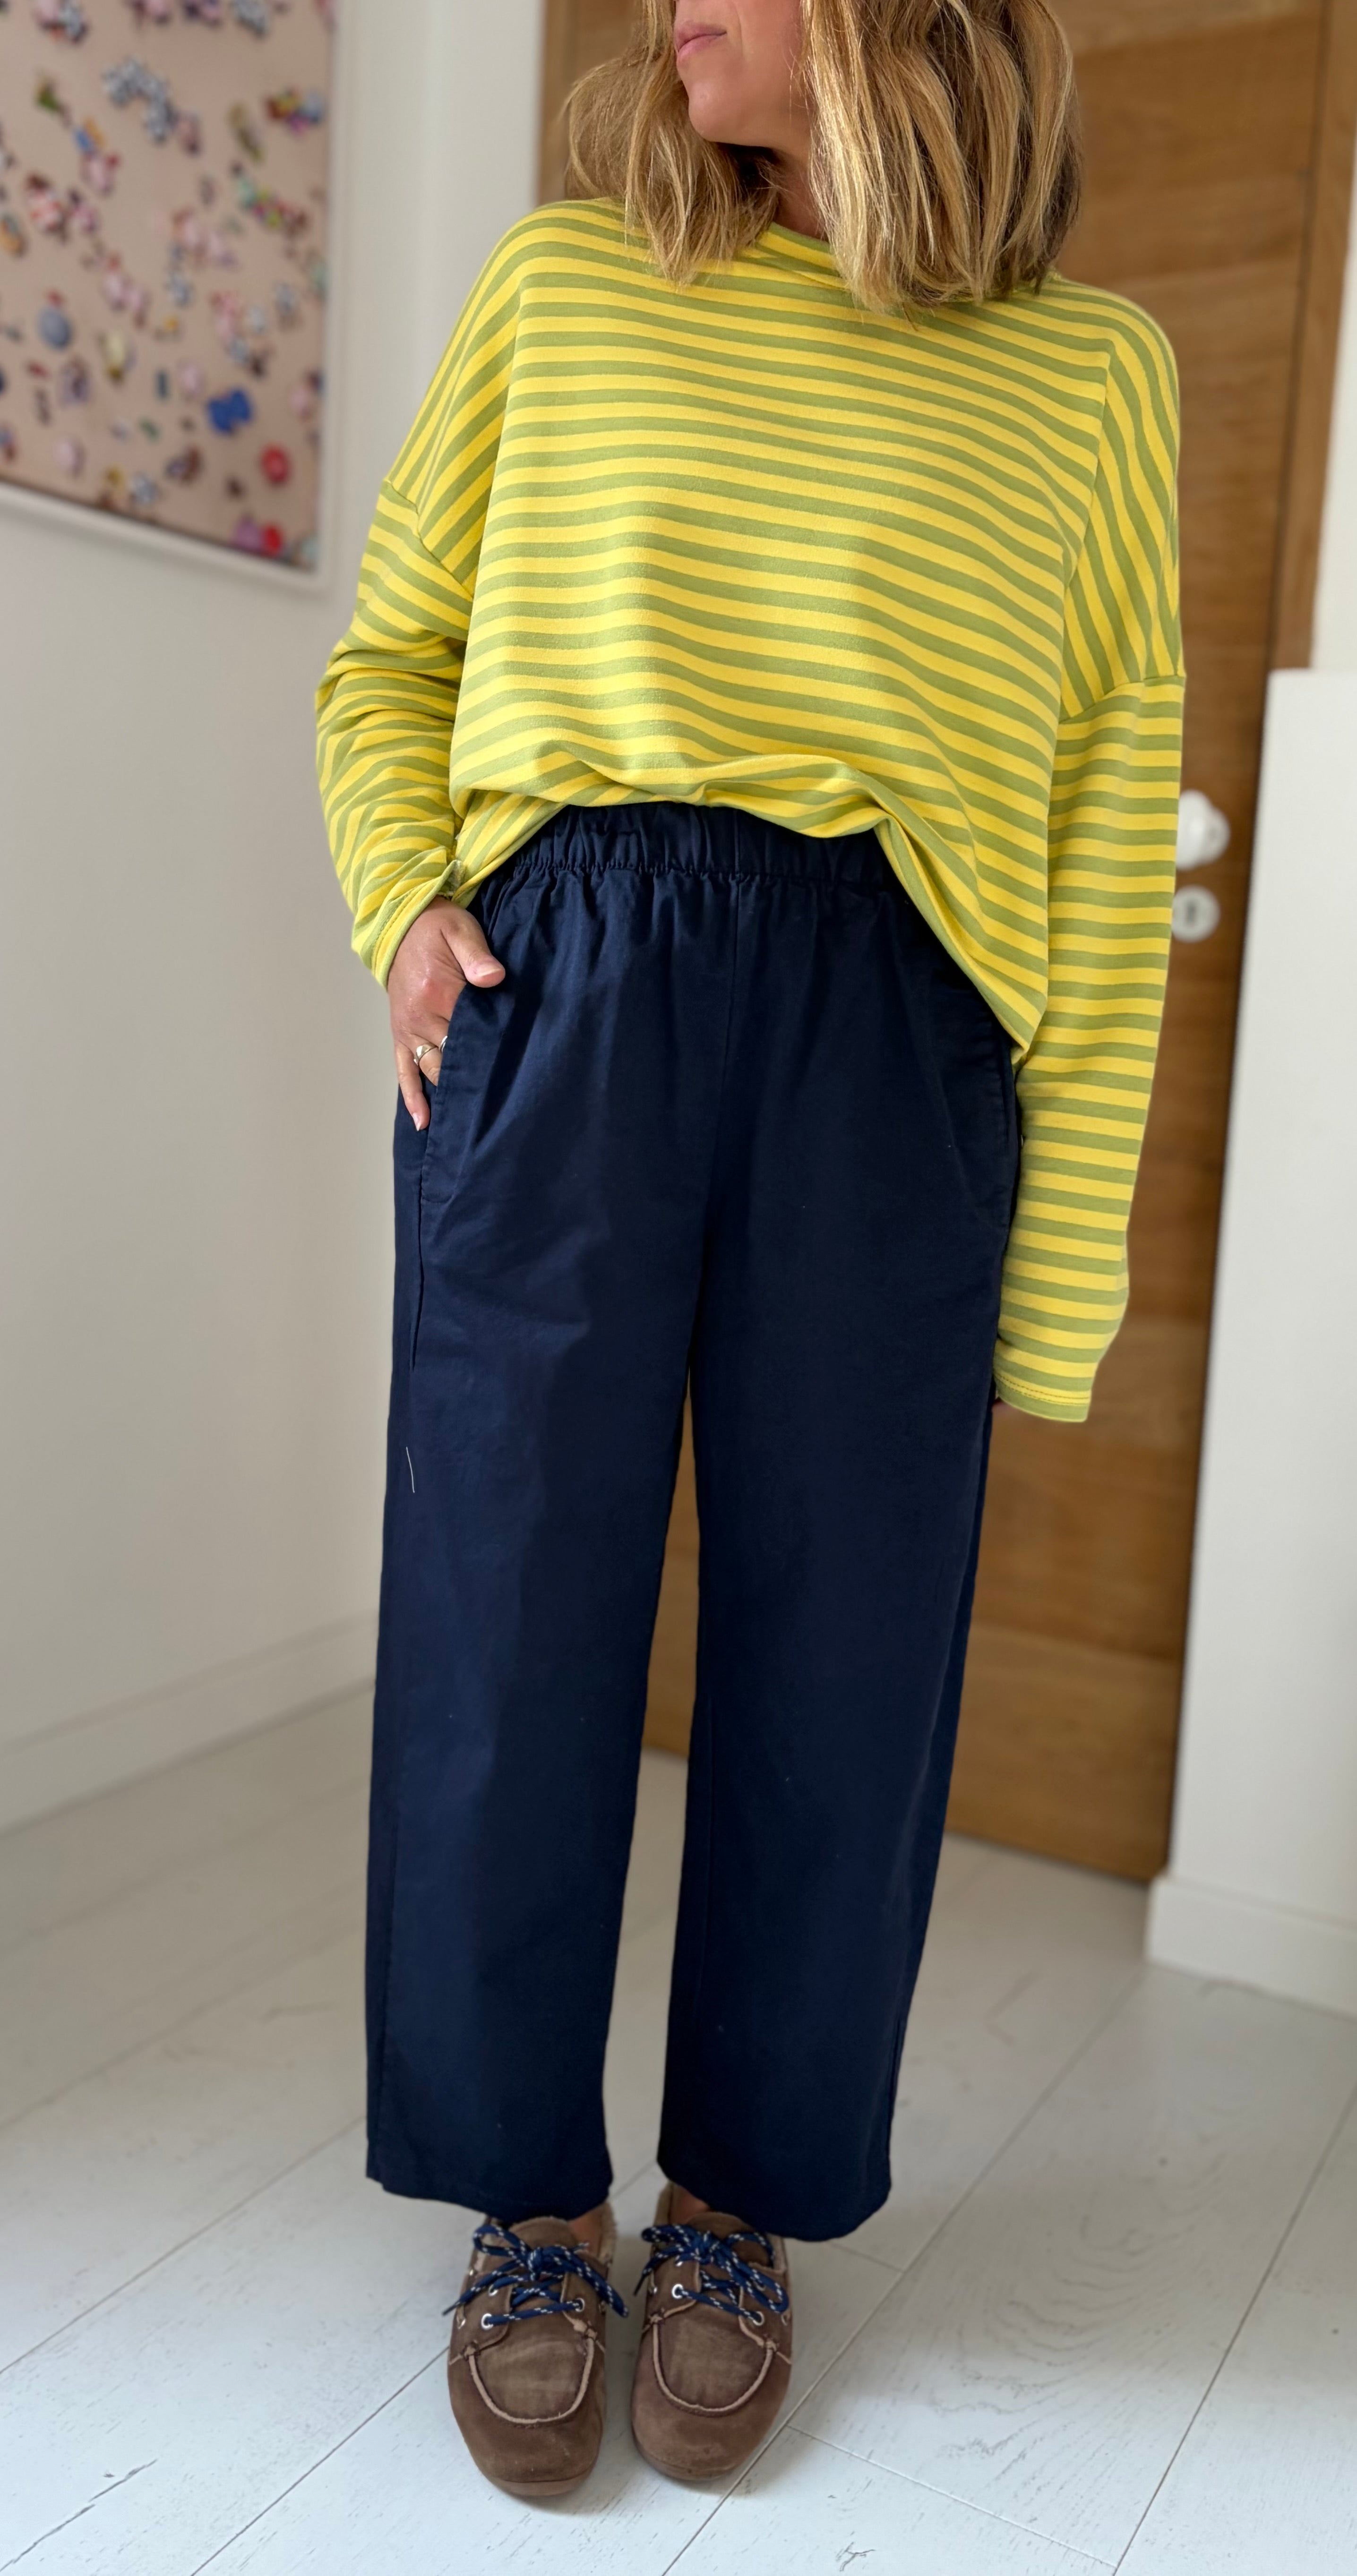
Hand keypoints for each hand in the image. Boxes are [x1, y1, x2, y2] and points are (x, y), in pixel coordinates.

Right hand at [388, 896, 504, 1131]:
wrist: (402, 923)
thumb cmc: (438, 928)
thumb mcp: (461, 930)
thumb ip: (478, 955)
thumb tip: (494, 977)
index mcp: (438, 994)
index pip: (471, 1033)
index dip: (493, 1053)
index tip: (514, 1073)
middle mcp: (419, 1018)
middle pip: (452, 1059)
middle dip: (474, 1080)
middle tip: (501, 1105)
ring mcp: (407, 1030)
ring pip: (431, 1070)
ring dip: (449, 1093)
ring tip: (470, 1121)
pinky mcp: (400, 1035)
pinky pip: (403, 1071)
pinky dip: (412, 1097)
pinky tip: (423, 1122)